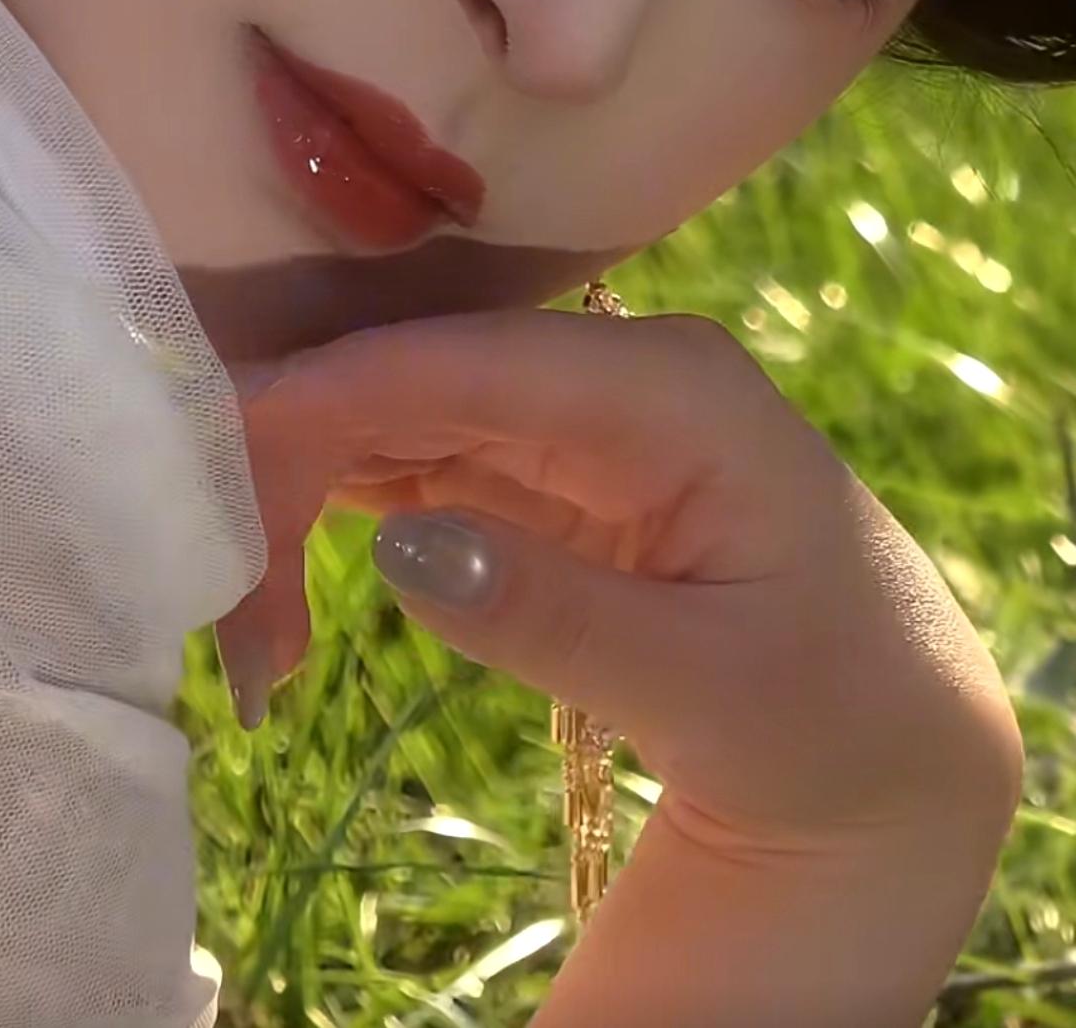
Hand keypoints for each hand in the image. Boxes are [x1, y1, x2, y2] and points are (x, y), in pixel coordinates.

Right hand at [218, 308, 1021, 1027]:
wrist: (885, 741)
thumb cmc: (828, 709)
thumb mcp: (710, 688)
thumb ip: (558, 617)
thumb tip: (404, 549)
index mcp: (672, 385)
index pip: (471, 359)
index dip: (335, 389)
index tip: (214, 436)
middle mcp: (614, 373)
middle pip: (417, 380)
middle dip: (300, 460)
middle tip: (221, 591)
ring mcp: (574, 416)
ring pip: (399, 421)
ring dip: (305, 498)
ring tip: (242, 617)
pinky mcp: (544, 469)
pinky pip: (417, 466)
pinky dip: (340, 519)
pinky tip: (278, 581)